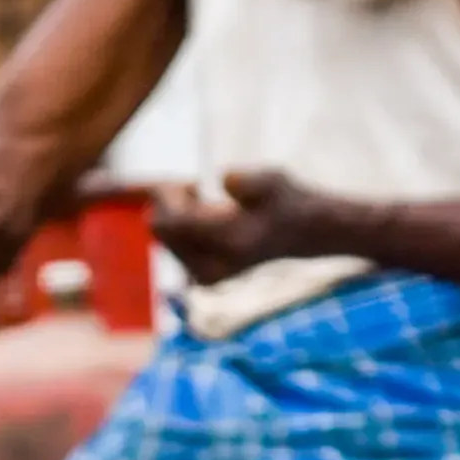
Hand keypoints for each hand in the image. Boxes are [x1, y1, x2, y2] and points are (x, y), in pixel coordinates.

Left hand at [151, 182, 308, 285]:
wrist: (300, 232)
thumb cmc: (282, 199)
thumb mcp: (274, 179)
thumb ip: (249, 181)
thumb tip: (225, 180)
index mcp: (228, 241)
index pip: (169, 222)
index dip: (167, 195)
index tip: (190, 182)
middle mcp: (213, 266)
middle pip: (160, 229)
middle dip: (171, 204)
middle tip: (200, 190)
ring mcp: (207, 278)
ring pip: (164, 238)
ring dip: (179, 215)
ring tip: (212, 207)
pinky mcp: (204, 280)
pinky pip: (173, 248)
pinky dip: (183, 231)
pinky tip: (210, 223)